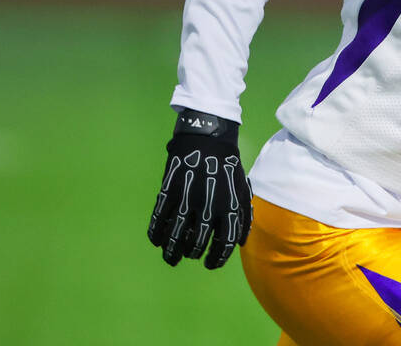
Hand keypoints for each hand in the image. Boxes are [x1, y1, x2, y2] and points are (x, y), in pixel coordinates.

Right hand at [147, 109, 252, 268]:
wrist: (207, 137)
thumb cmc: (228, 165)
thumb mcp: (243, 188)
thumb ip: (244, 215)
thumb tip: (241, 242)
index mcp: (229, 205)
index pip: (224, 242)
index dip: (216, 258)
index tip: (209, 264)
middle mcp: (208, 205)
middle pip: (197, 242)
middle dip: (192, 254)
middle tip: (189, 256)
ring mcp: (187, 197)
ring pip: (175, 234)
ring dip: (171, 250)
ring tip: (171, 258)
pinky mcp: (169, 189)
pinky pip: (159, 217)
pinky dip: (156, 232)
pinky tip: (156, 240)